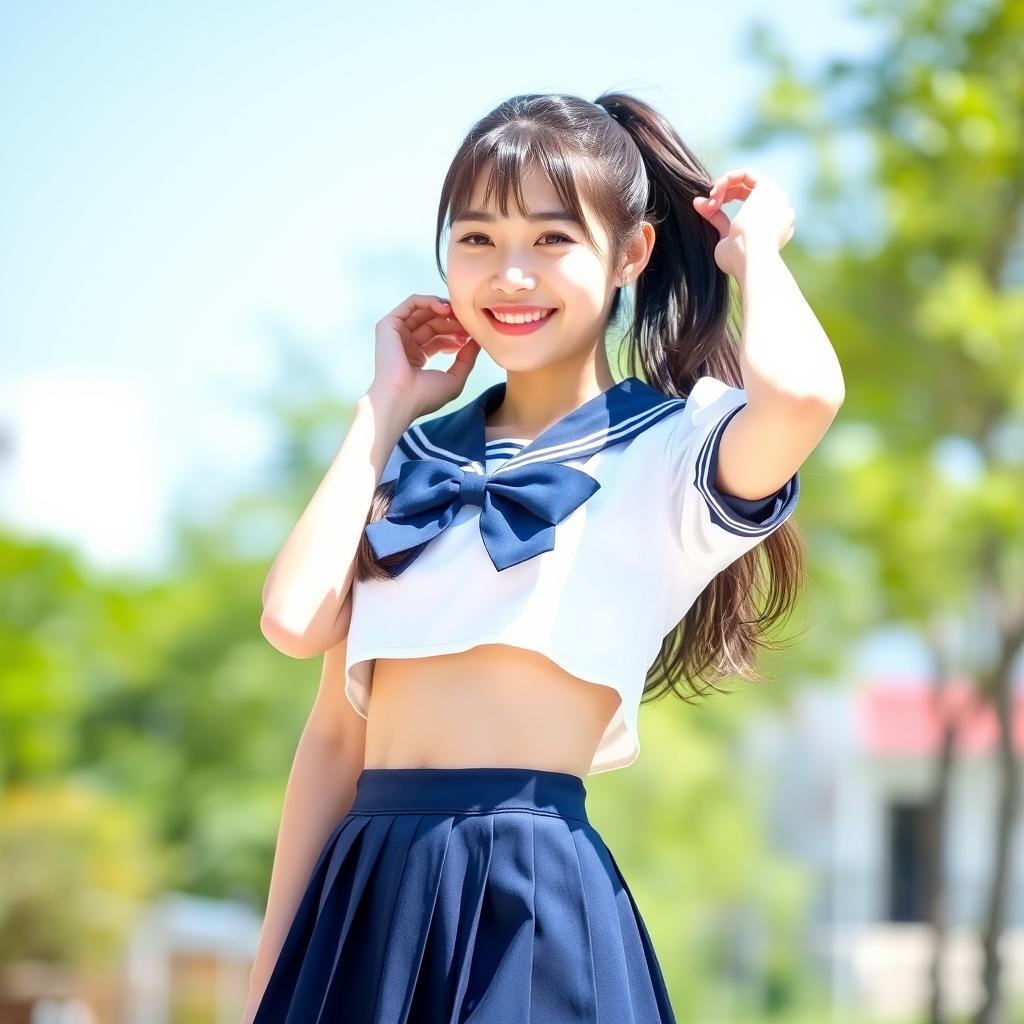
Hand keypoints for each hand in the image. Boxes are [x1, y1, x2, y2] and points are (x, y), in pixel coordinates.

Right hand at [371, 293, 480, 419]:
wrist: (401, 398)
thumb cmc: (426, 395)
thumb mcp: (455, 378)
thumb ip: (467, 359)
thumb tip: (478, 340)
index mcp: (417, 358)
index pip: (439, 337)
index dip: (456, 333)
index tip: (472, 336)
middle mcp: (405, 344)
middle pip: (433, 323)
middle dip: (453, 321)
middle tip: (468, 324)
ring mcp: (396, 334)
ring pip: (424, 311)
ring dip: (444, 310)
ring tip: (459, 315)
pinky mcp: (389, 324)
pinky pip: (412, 303)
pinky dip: (429, 301)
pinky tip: (445, 309)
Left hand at [692, 168, 794, 276]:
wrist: (753, 260)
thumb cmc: (739, 260)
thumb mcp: (725, 239)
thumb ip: (717, 220)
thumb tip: (697, 203)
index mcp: (773, 227)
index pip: (749, 206)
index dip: (725, 203)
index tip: (709, 210)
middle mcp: (778, 211)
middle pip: (747, 192)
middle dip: (722, 195)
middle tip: (708, 206)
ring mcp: (776, 199)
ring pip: (745, 181)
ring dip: (722, 188)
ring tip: (711, 203)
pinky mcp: (769, 189)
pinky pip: (746, 173)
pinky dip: (727, 179)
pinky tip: (715, 191)